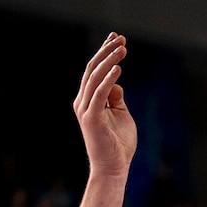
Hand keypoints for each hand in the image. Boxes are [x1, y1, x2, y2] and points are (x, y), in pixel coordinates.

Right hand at [74, 34, 136, 178]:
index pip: (95, 70)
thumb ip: (116, 97)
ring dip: (109, 61)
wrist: (113, 168)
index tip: (116, 38)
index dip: (104, 52)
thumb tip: (117, 82)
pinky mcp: (91, 118)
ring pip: (95, 78)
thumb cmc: (118, 144)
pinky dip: (108, 79)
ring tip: (122, 48)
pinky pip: (99, 94)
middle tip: (120, 38)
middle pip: (92, 69)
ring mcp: (85, 109)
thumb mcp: (121, 114)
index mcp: (88, 100)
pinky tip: (118, 68)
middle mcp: (83, 101)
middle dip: (106, 51)